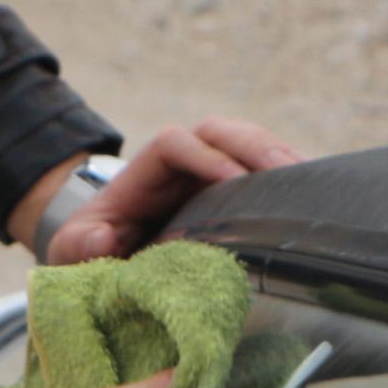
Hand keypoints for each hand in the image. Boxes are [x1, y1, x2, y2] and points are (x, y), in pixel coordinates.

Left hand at [46, 118, 304, 263]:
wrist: (106, 254)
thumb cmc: (92, 247)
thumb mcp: (73, 248)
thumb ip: (80, 244)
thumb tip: (99, 241)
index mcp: (145, 170)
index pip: (175, 143)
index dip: (205, 157)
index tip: (232, 183)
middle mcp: (183, 162)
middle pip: (221, 133)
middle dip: (254, 148)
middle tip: (286, 174)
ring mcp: (212, 173)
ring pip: (250, 146)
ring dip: (280, 159)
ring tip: (310, 184)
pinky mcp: (235, 193)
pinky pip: (266, 173)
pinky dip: (290, 179)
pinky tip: (314, 196)